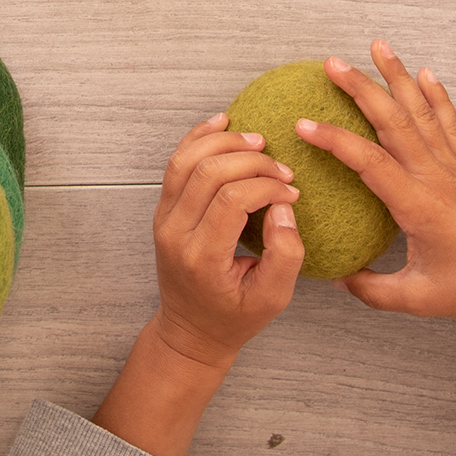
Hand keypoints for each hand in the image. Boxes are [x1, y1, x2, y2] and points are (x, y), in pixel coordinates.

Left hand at [91, 113, 302, 455]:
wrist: (190, 331)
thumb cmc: (234, 317)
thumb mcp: (272, 299)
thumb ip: (285, 255)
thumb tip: (283, 207)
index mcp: (203, 257)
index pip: (231, 200)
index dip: (266, 187)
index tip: (291, 193)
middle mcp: (176, 233)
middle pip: (208, 173)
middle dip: (251, 161)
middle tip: (281, 169)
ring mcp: (163, 218)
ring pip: (186, 160)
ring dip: (223, 142)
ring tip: (257, 141)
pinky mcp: (163, 209)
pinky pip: (176, 163)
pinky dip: (198, 138)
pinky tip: (222, 124)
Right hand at [297, 42, 455, 333]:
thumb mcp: (417, 299)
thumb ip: (371, 288)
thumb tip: (335, 275)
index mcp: (419, 205)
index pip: (369, 161)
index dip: (334, 140)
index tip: (303, 124)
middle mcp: (437, 177)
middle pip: (394, 121)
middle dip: (361, 88)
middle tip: (332, 63)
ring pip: (422, 112)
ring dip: (398, 77)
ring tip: (378, 46)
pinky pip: (449, 124)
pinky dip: (438, 96)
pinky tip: (425, 73)